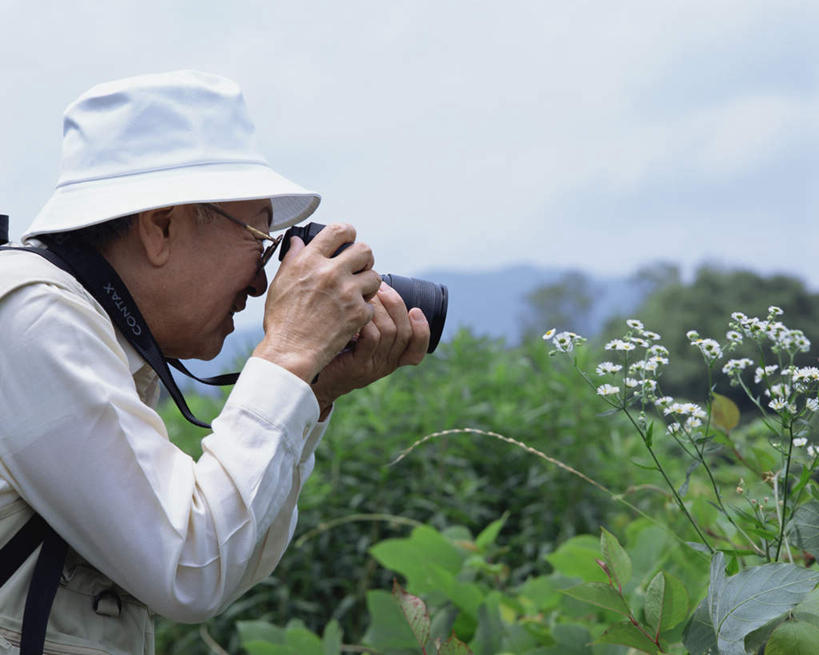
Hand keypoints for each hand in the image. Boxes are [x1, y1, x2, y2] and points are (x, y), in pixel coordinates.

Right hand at [252, 223, 381, 381]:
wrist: (291, 351)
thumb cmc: (283, 321)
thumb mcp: (280, 284)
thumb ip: (293, 259)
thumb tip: (299, 242)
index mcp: (310, 261)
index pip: (339, 231)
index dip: (348, 233)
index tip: (349, 240)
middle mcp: (330, 272)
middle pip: (365, 250)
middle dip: (364, 259)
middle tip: (358, 270)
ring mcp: (347, 292)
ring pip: (375, 277)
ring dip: (368, 285)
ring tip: (356, 295)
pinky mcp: (358, 313)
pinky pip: (372, 304)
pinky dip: (364, 311)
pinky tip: (351, 317)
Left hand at [311, 282, 429, 417]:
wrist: (307, 377)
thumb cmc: (329, 347)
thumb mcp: (355, 336)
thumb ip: (370, 319)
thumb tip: (374, 284)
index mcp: (390, 358)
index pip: (417, 348)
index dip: (423, 329)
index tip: (416, 309)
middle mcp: (386, 364)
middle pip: (405, 331)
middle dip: (395, 303)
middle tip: (378, 286)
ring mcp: (373, 367)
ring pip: (390, 331)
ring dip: (379, 307)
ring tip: (364, 293)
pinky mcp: (358, 366)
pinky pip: (372, 338)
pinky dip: (366, 320)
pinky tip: (354, 309)